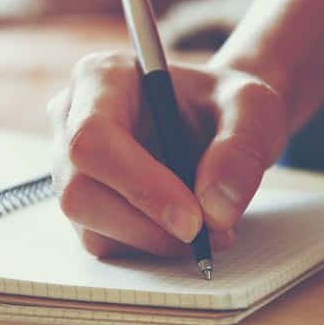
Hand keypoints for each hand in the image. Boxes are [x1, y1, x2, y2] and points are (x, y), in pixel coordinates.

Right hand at [47, 52, 287, 257]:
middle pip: (78, 190)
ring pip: (88, 225)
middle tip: (205, 234)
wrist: (219, 121)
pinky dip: (149, 247)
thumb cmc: (226, 104)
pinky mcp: (84, 203)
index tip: (193, 218)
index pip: (92, 137)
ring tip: (209, 229)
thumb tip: (215, 209)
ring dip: (153, 240)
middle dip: (145, 224)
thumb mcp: (253, 108)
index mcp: (102, 77)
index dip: (138, 185)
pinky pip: (103, 242)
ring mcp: (70, 165)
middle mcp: (71, 118)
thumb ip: (241, 148)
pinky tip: (184, 230)